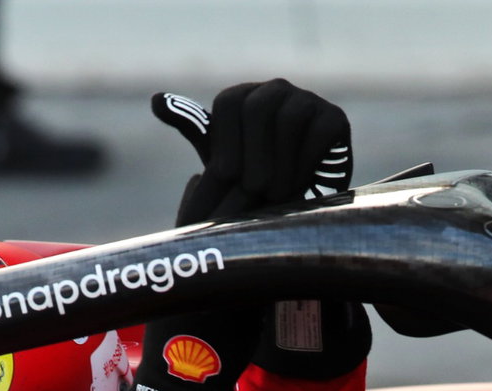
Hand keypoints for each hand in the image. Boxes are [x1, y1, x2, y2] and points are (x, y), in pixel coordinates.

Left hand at [151, 79, 352, 223]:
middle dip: (252, 154)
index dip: (225, 139)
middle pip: (258, 107)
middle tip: (251, 189)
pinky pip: (318, 134)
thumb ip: (191, 125)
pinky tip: (298, 186)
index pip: (229, 101)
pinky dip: (304, 163)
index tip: (225, 174)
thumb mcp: (219, 154)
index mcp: (245, 95)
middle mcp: (276, 90)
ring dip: (278, 163)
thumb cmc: (251, 178)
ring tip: (274, 193)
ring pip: (288, 119)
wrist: (297, 199)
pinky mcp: (335, 120)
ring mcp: (307, 101)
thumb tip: (156, 100)